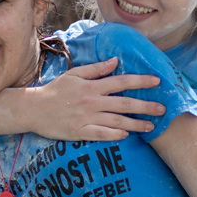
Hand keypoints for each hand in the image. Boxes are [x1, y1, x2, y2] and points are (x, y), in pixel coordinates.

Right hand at [28, 58, 165, 140]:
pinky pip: (101, 134)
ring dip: (136, 124)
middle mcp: (92, 101)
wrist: (34, 108)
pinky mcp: (79, 132)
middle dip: (145, 106)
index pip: (121, 82)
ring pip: (116, 121)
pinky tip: (126, 135)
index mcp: (92, 86)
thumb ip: (96, 69)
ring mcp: (86, 118)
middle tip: (163, 109)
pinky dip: (114, 134)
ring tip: (151, 126)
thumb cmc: (56, 90)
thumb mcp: (74, 74)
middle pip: (124, 103)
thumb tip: (115, 61)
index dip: (140, 81)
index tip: (157, 82)